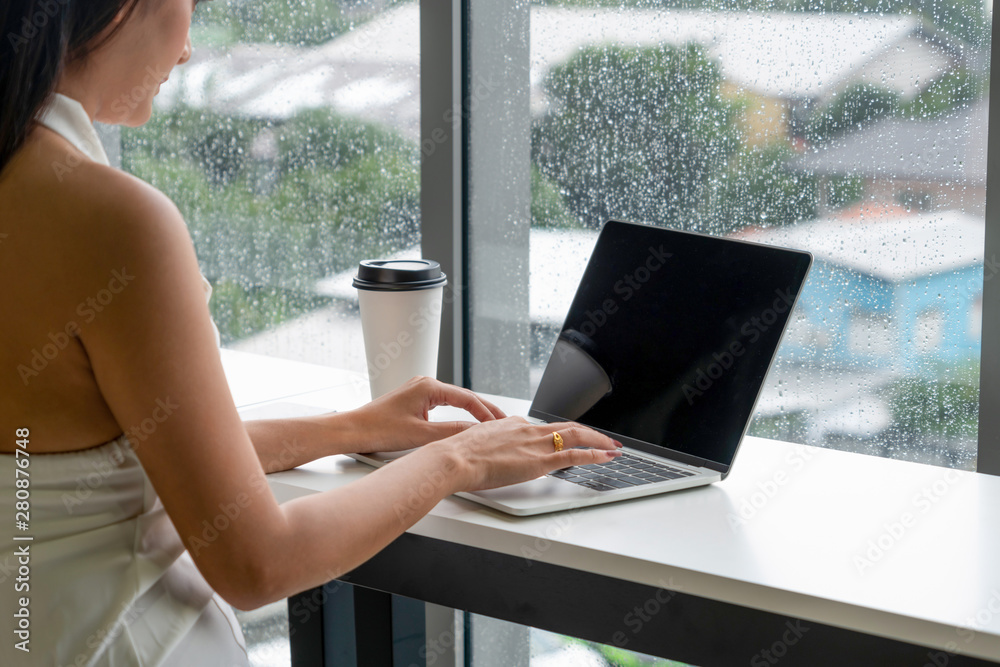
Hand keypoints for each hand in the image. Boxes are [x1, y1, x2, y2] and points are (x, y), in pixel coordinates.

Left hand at [349, 376, 506, 452]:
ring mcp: (418, 390)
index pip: (467, 398)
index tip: (499, 424)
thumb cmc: (379, 429)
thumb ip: (451, 432)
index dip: (486, 412)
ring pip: (453, 400)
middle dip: (483, 410)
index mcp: (428, 386)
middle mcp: (425, 383)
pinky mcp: (413, 400)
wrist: (353, 430)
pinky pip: (441, 404)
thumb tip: (475, 433)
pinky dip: (455, 413)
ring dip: (470, 411)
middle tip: (503, 422)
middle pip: (463, 396)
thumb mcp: (421, 435)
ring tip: (488, 424)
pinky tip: (463, 424)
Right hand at [437, 417, 621, 491]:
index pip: (541, 428)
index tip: (569, 438)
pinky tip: (606, 457)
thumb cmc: (458, 455)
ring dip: (598, 441)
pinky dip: (594, 455)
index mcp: (511, 425)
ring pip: (576, 436)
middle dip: (589, 433)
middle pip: (566, 427)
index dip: (559, 433)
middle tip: (605, 439)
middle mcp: (527, 430)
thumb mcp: (475, 443)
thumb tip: (486, 455)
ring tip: (613, 447)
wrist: (455, 458)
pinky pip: (574, 455)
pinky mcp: (539, 461)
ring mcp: (535, 444)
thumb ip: (488, 446)